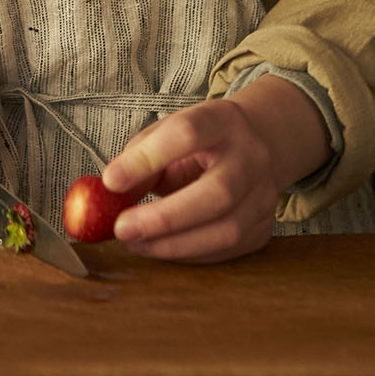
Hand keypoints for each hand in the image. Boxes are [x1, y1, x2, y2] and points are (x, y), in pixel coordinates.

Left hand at [99, 78, 332, 263]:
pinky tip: (162, 247)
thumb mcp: (168, 132)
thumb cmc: (201, 141)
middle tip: (122, 228)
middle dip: (165, 217)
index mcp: (222, 121)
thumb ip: (141, 156)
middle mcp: (251, 158)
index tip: (110, 181)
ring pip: (226, 231)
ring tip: (135, 242)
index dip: (147, 158)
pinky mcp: (264, 229)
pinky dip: (188, 254)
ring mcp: (264, 196)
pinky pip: (226, 251)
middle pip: (218, 193)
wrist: (257, 144)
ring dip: (173, 245)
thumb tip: (111, 192)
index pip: (187, 134)